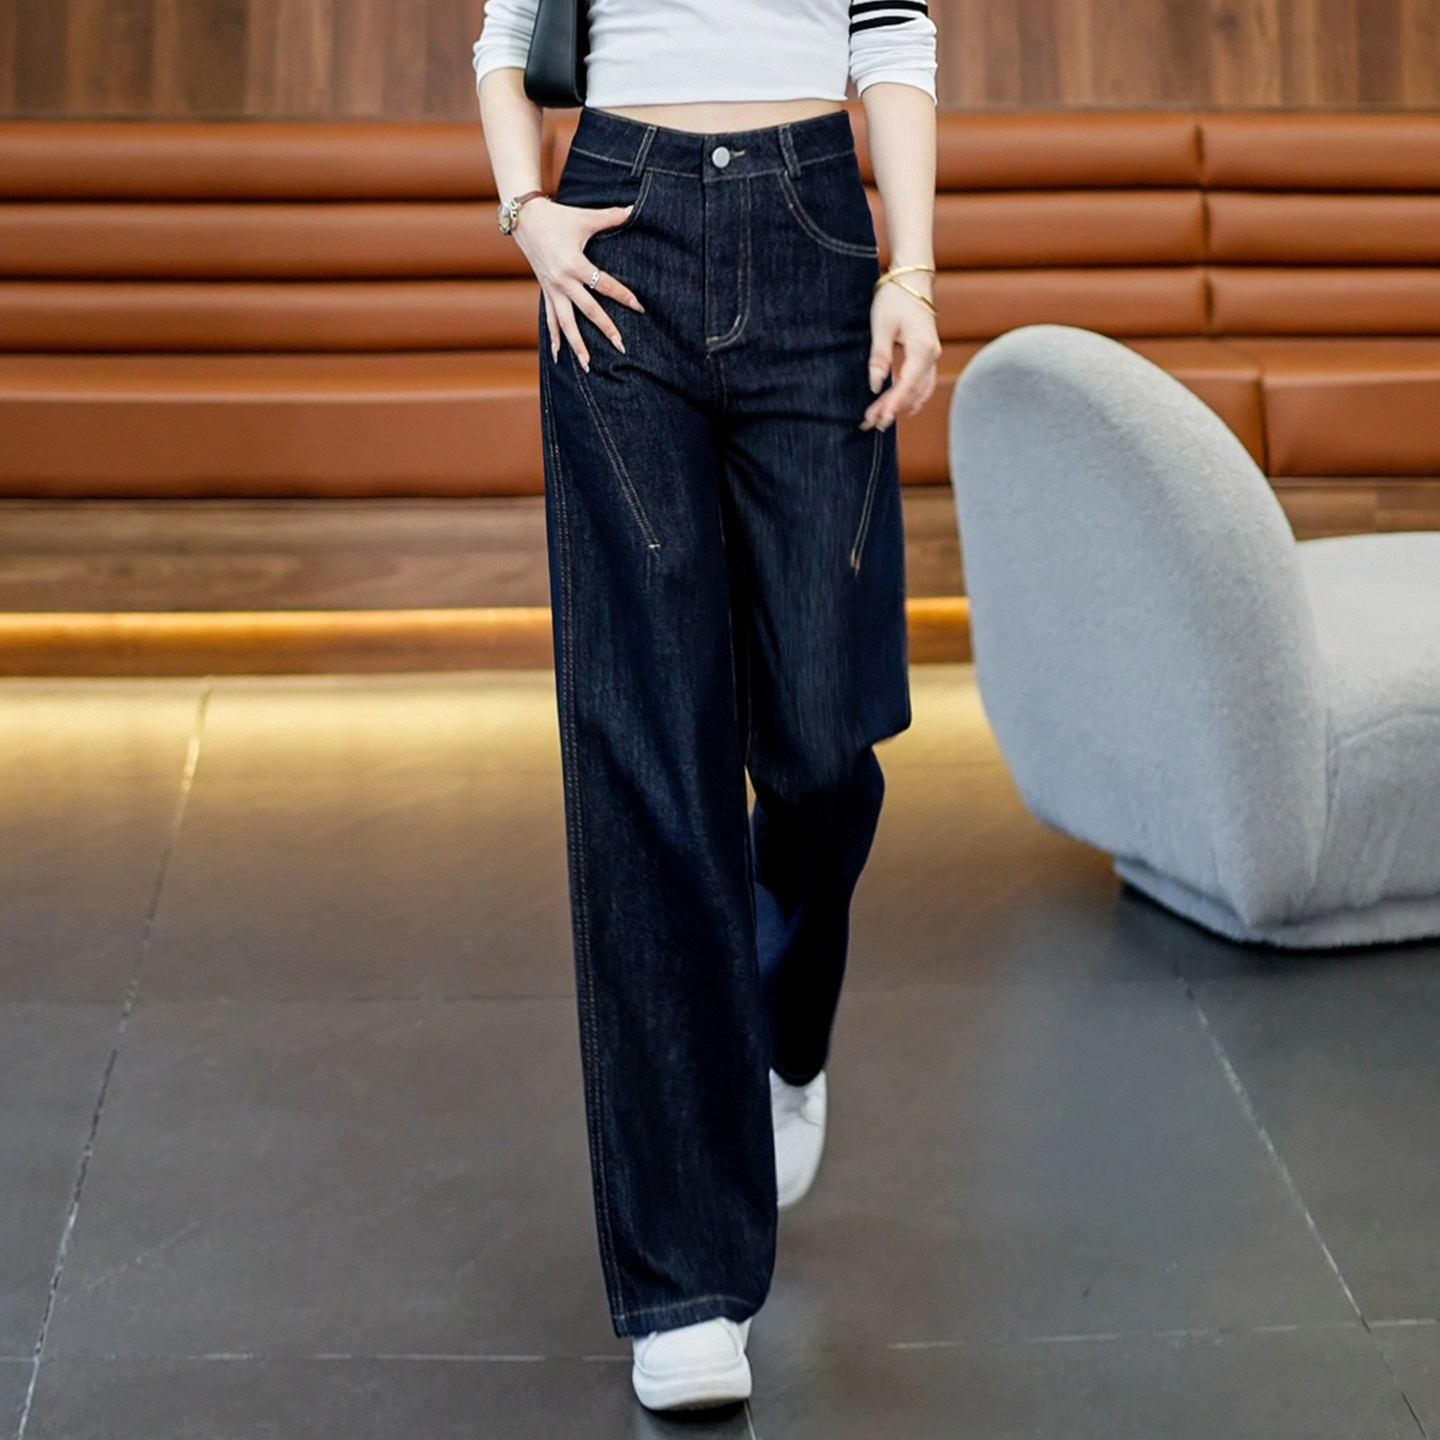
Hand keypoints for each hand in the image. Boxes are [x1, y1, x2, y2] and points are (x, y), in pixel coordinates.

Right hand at [513, 198, 644, 370]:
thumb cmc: (558, 217)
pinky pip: (550, 320)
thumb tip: (635, 209)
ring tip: (588, 366)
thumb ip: (611, 216)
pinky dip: (555, 338)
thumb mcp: (585, 217)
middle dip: (606, 329)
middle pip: (588, 311)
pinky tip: (558, 356)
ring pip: (566, 323)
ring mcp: (552, 290)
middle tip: (621, 346)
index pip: (604, 285)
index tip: (640, 308)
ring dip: (577, 345)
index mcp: (574, 264)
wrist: (525, 219)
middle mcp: (562, 282)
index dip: (624, 296)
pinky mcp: (545, 292)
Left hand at [861, 277, 941, 430]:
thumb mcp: (882, 326)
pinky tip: (901, 406)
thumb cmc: (895, 298)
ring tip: (880, 419)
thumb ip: (879, 357)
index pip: (907, 385)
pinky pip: (922, 382)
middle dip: (893, 409)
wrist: (912, 278)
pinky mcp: (927, 353)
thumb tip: (876, 385)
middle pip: (914, 392)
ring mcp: (932, 354)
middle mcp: (931, 354)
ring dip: (902, 406)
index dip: (892, 405)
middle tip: (871, 424)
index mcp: (921, 348)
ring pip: (920, 389)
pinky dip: (911, 396)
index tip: (878, 419)